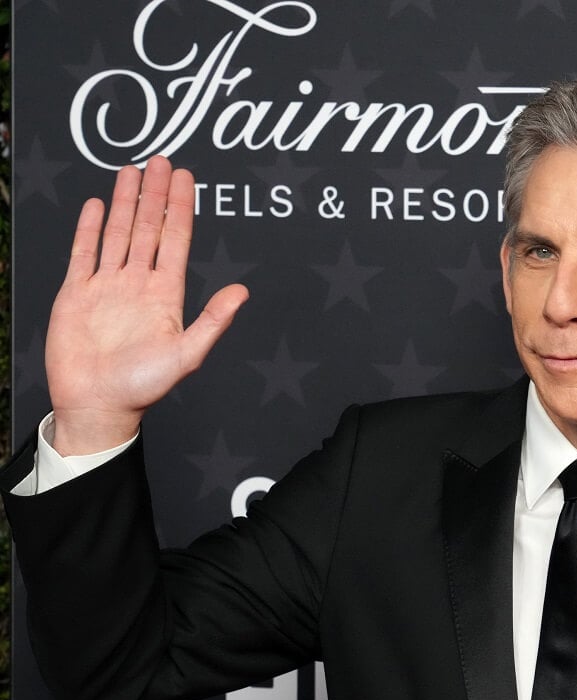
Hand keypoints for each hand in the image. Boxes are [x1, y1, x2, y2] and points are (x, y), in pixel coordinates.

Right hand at [45, 155, 248, 454]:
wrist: (96, 404)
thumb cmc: (142, 387)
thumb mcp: (186, 354)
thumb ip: (213, 321)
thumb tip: (243, 292)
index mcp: (165, 294)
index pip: (175, 240)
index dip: (180, 208)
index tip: (185, 179)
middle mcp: (138, 284)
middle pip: (148, 228)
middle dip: (154, 194)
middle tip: (161, 160)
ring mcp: (107, 286)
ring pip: (118, 233)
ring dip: (125, 202)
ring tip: (132, 170)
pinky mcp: (77, 294)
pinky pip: (84, 253)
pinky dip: (91, 228)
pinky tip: (99, 205)